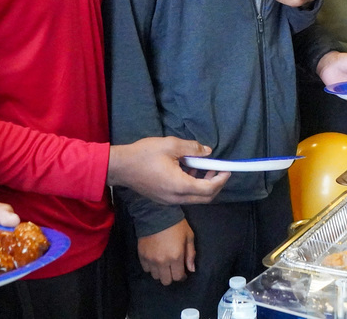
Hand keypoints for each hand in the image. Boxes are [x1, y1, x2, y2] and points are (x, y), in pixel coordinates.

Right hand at [108, 137, 229, 203]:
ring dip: (204, 185)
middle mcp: (175, 198)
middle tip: (219, 169)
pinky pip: (184, 196)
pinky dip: (192, 186)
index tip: (227, 169)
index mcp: (179, 186)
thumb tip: (207, 151)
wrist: (120, 167)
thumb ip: (192, 148)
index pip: (208, 189)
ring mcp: (168, 201)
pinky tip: (190, 170)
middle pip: (204, 198)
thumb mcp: (170, 145)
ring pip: (194, 198)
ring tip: (205, 167)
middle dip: (216, 184)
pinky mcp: (163, 199)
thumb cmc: (144, 154)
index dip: (221, 180)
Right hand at [138, 219, 194, 285]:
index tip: (182, 271)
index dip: (181, 276)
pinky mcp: (142, 256)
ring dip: (161, 272)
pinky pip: (146, 269)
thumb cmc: (176, 224)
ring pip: (155, 276)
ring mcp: (150, 260)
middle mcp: (162, 261)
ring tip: (164, 263)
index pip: (178, 277)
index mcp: (176, 257)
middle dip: (171, 276)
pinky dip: (151, 267)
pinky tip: (155, 259)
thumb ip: (191, 254)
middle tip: (173, 268)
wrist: (157, 214)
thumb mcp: (189, 236)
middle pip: (166, 281)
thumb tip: (191, 270)